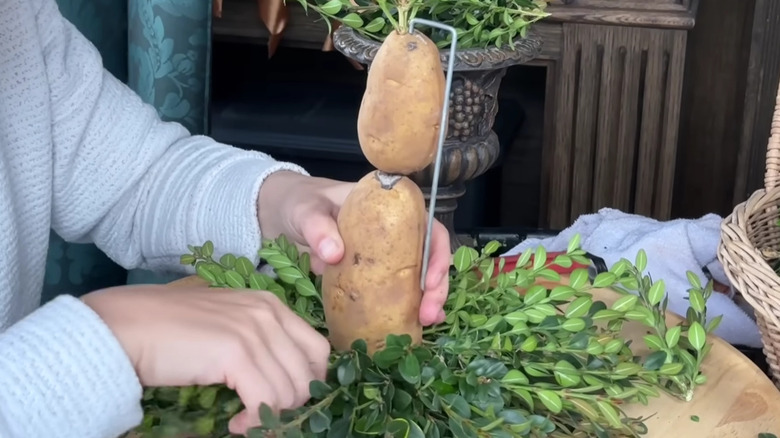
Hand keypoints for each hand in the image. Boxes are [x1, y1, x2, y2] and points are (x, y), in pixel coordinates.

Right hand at [81, 284, 329, 434]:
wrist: (124, 327)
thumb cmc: (166, 329)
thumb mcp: (225, 325)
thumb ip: (256, 340)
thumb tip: (281, 378)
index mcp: (270, 304)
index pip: (317, 349)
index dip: (308, 382)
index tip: (283, 401)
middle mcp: (268, 313)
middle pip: (309, 373)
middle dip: (291, 404)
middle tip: (261, 415)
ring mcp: (254, 331)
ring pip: (291, 391)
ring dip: (269, 416)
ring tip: (241, 420)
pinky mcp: (236, 354)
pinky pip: (267, 401)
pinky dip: (254, 421)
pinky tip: (235, 424)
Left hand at [257, 171, 450, 325]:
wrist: (280, 215)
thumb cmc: (300, 203)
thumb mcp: (306, 211)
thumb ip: (318, 227)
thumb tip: (334, 253)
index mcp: (388, 206)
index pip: (428, 225)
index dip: (437, 252)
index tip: (429, 280)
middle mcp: (394, 230)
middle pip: (429, 255)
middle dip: (436, 286)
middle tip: (429, 313)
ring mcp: (384, 253)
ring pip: (418, 276)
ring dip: (426, 301)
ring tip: (425, 323)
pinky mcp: (371, 274)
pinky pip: (393, 291)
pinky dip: (403, 308)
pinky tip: (407, 326)